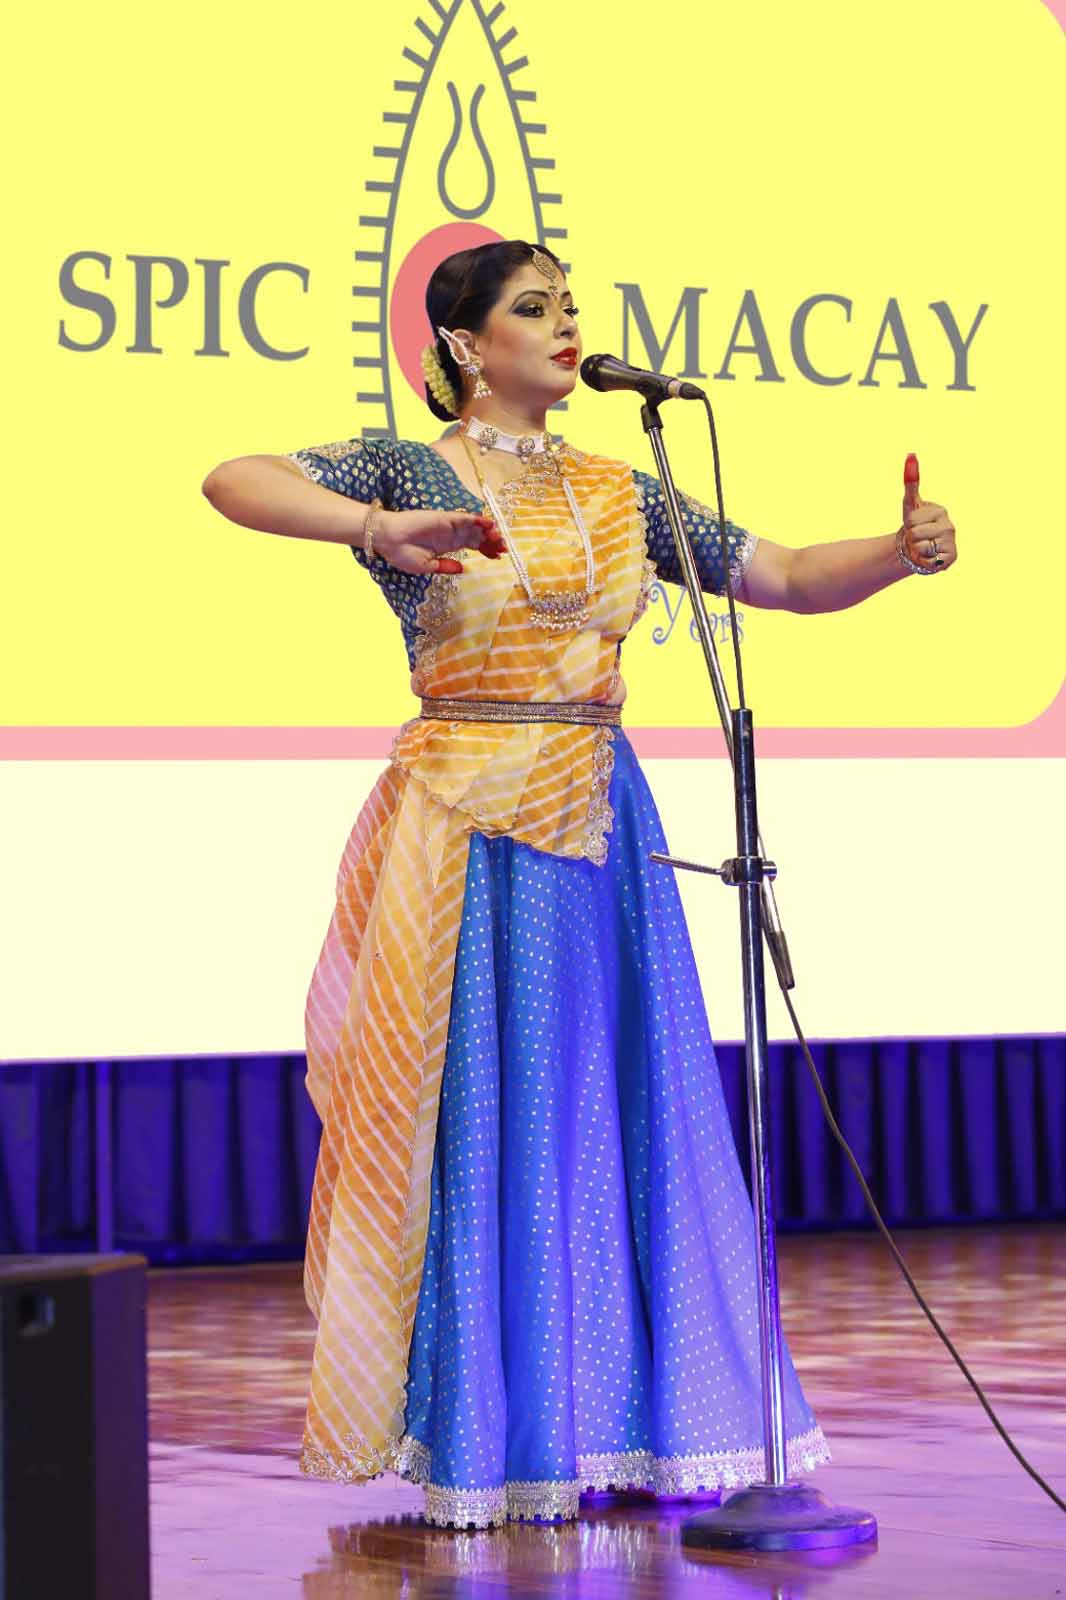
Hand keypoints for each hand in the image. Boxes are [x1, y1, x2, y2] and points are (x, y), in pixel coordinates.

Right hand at [373, 507, 504, 574]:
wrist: (386, 540)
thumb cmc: (402, 554)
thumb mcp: (427, 566)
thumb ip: (445, 567)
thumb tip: (463, 569)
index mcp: (447, 545)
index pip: (473, 546)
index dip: (487, 550)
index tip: (499, 557)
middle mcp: (451, 534)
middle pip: (478, 536)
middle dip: (492, 541)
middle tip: (505, 548)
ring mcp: (449, 525)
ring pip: (475, 527)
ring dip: (488, 531)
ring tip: (500, 538)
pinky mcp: (444, 517)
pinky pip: (465, 517)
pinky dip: (478, 520)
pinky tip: (489, 525)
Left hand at [900, 460, 956, 572]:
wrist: (917, 549)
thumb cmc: (915, 525)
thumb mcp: (910, 503)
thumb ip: (911, 480)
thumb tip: (911, 453)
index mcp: (940, 511)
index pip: (912, 519)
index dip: (908, 524)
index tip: (915, 524)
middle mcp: (949, 526)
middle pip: (915, 533)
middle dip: (911, 537)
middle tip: (917, 537)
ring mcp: (951, 542)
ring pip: (920, 546)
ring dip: (916, 550)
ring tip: (923, 546)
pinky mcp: (951, 557)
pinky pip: (928, 559)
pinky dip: (924, 560)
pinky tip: (930, 557)